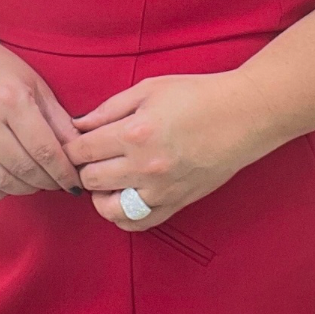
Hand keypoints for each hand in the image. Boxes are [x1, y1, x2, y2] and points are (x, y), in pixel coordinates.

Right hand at [0, 40, 82, 201]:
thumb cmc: (0, 69)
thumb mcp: (36, 85)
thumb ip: (59, 120)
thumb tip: (80, 152)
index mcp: (11, 99)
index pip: (45, 149)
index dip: (64, 172)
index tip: (75, 183)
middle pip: (24, 168)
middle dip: (48, 182)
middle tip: (58, 183)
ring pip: (1, 180)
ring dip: (25, 188)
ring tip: (37, 182)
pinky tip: (8, 185)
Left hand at [64, 71, 262, 229]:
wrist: (243, 116)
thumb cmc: (197, 95)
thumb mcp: (148, 89)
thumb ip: (108, 109)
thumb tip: (79, 125)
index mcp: (134, 133)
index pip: (82, 150)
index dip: (71, 146)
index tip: (75, 143)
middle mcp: (144, 166)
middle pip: (90, 180)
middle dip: (84, 167)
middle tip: (92, 157)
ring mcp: (161, 190)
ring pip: (108, 208)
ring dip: (100, 195)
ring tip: (106, 180)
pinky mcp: (176, 203)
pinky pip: (138, 223)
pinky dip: (123, 217)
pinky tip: (123, 198)